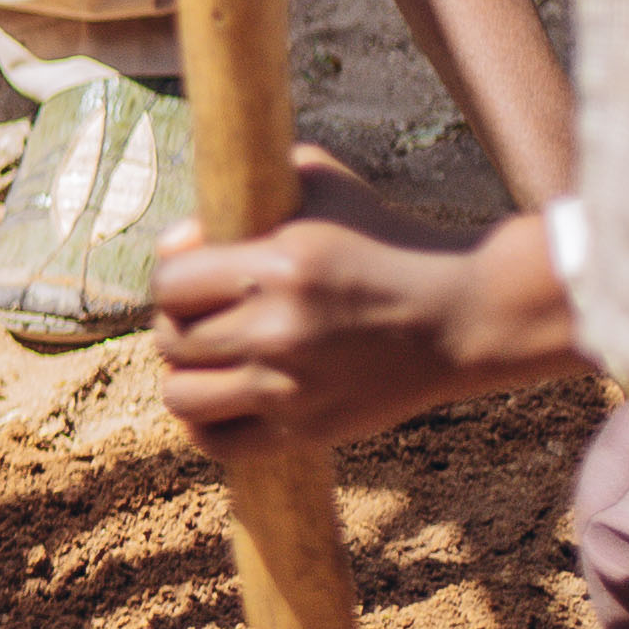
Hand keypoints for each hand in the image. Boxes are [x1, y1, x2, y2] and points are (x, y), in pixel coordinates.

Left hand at [152, 152, 581, 460]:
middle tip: (209, 318)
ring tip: (214, 360)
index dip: (174, 280)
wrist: (460, 315)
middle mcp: (279, 330)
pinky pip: (218, 442)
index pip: (168, 285)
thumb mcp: (323, 186)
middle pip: (170, 340)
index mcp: (279, 265)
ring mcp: (291, 387)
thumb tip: (174, 244)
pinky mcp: (307, 431)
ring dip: (189, 376)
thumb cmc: (384, 239)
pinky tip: (224, 400)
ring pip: (182, 396)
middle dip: (181, 325)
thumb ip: (245, 192)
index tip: (196, 279)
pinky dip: (206, 425)